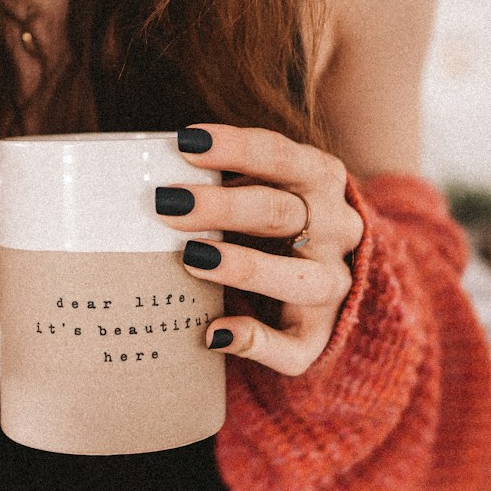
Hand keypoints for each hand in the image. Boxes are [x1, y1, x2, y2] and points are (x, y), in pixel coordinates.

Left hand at [156, 124, 365, 376]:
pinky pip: (296, 347)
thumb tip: (153, 178)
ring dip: (244, 266)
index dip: (234, 148)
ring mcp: (334, 283)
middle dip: (221, 207)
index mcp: (320, 179)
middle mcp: (337, 228)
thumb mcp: (265, 184)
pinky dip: (256, 342)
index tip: (185, 143)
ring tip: (192, 259)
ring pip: (301, 279)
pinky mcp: (321, 333)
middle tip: (167, 205)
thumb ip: (227, 180)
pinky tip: (215, 334)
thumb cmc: (274, 220)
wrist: (329, 274)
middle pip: (280, 213)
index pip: (281, 156)